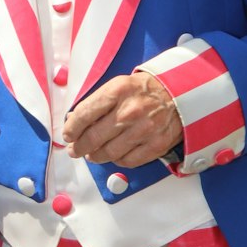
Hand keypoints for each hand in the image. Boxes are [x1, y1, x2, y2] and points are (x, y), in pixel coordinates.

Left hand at [63, 74, 183, 167]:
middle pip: (94, 137)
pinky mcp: (155, 145)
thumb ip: (97, 102)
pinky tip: (113, 155)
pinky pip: (128, 160)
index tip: (67, 135)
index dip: (71, 128)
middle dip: (79, 147)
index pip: (85, 113)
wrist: (178, 94)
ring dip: (95, 156)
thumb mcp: (118, 85)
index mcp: (118, 91)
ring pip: (109, 152)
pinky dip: (116, 160)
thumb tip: (73, 121)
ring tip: (91, 154)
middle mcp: (130, 111)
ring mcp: (144, 130)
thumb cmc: (144, 90)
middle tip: (74, 150)